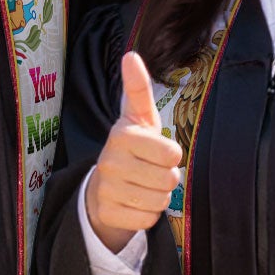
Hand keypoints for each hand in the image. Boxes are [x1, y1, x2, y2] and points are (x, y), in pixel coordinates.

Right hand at [84, 51, 181, 252]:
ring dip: (158, 196)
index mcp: (122, 135)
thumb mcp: (137, 117)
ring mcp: (106, 189)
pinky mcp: (108, 213)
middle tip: (150, 171)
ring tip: (142, 186)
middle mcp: (110, 161)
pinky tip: (134, 203)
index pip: (172, 153)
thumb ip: (138, 88)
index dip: (171, 155)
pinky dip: (147, 214)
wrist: (102, 187)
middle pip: (169, 179)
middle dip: (167, 178)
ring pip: (160, 200)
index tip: (157, 150)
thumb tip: (131, 55)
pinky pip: (148, 219)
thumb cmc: (131, 148)